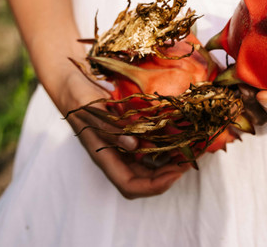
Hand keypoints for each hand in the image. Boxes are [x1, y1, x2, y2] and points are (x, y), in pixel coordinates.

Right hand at [60, 68, 189, 198]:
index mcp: (104, 156)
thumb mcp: (92, 110)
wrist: (71, 82)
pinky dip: (168, 141)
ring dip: (173, 158)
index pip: (130, 185)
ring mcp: (123, 145)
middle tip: (193, 156)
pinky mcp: (130, 132)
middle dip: (171, 172)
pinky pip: (151, 143)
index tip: (177, 171)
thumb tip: (134, 145)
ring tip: (195, 145)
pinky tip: (183, 132)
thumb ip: (111, 128)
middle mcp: (116, 155)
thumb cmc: (77, 97)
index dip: (155, 185)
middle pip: (145, 178)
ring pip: (152, 163)